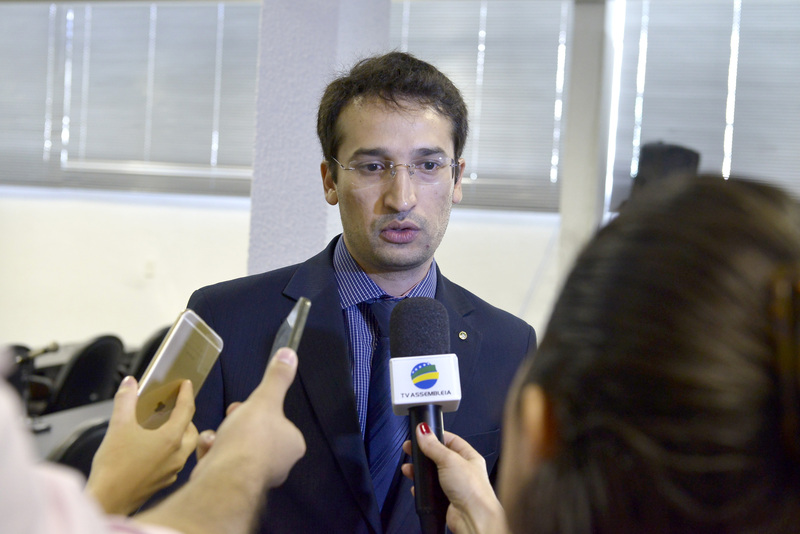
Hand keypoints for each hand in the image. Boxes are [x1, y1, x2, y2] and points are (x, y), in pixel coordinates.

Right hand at [86, 377, 197, 514]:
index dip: (186, 394)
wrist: (108, 501)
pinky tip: (154, 450)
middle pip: (191, 430)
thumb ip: (126, 401)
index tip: (186, 384)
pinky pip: (174, 462)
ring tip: (163, 428)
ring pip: (184, 447)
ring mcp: (172, 471)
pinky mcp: (163, 482)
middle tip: (174, 409)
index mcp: (172, 439)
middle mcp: (177, 455)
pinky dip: (170, 451)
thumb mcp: (118, 427)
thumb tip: (130, 383)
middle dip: (185, 418)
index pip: (187, 410)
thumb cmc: (114, 467)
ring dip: (179, 435)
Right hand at [190, 347, 305, 489]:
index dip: (259, 410)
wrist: (225, 476)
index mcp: (292, 444)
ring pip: (236, 448)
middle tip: (231, 417)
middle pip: (255, 434)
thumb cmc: (251, 436)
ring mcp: (255, 477)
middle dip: (237, 423)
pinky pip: (222, 462)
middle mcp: (279, 463)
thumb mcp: (265, 399)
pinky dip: (212, 452)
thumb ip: (276, 378)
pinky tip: (209, 449)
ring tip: (217, 435)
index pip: (277, 422)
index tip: (247, 405)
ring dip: (222, 437)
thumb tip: (290, 352)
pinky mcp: (232, 485)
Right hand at [402, 425, 508, 533]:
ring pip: (432, 474)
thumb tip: (423, 430)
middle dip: (423, 453)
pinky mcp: (445, 499)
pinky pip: (430, 490)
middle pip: (438, 456)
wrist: (473, 518)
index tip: (421, 433)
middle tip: (410, 449)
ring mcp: (453, 485)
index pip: (450, 440)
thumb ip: (434, 446)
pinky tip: (416, 486)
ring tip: (408, 468)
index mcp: (469, 457)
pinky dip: (421, 488)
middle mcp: (462, 471)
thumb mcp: (449, 460)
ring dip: (419, 471)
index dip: (435, 436)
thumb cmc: (472, 490)